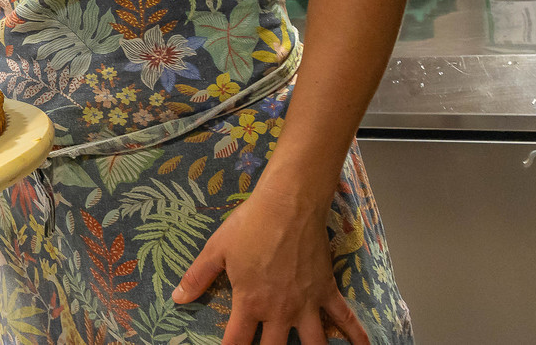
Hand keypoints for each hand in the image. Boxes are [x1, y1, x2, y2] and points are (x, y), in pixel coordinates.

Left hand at [172, 183, 368, 344]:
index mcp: (250, 303)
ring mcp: (307, 304)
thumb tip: (177, 299)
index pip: (237, 342)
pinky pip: (347, 320)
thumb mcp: (216, 250)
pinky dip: (357, 337)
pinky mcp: (328, 292)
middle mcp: (280, 311)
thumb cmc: (249, 225)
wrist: (288, 205)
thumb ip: (198, 277)